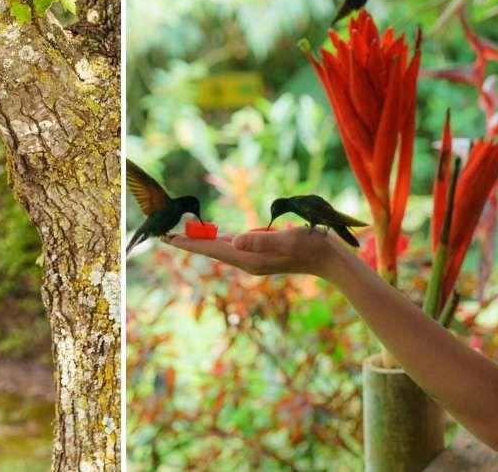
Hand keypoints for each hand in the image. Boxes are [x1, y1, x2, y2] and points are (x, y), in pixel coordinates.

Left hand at [160, 226, 347, 277]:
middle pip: (212, 251)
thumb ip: (260, 241)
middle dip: (190, 243)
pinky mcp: (262, 255)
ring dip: (203, 242)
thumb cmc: (311, 246)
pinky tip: (215, 238)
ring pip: (222, 249)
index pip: (212, 250)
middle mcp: (248, 262)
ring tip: (184, 235)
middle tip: (165, 236)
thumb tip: (233, 242)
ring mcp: (255, 260)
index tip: (168, 238)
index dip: (190, 243)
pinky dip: (219, 241)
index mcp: (250, 259)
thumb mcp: (286, 240)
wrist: (331, 260)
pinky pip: (234, 248)